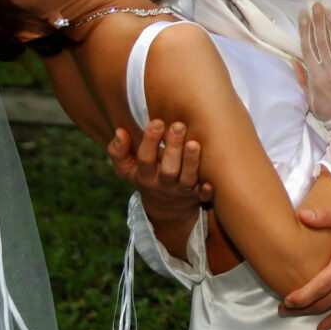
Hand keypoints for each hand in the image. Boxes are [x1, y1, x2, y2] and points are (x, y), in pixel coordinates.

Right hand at [108, 119, 213, 259]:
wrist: (165, 208)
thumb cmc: (146, 176)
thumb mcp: (127, 169)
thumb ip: (118, 151)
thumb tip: (120, 132)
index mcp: (145, 176)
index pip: (145, 159)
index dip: (150, 141)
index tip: (157, 121)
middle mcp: (164, 184)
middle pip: (168, 169)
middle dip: (173, 147)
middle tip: (178, 126)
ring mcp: (181, 191)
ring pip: (187, 179)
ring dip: (191, 162)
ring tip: (194, 143)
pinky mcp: (197, 196)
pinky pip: (203, 196)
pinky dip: (207, 191)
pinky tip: (211, 182)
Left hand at [277, 205, 330, 329]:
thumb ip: (325, 216)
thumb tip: (301, 215)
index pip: (321, 286)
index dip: (302, 296)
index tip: (287, 300)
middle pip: (323, 301)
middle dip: (301, 307)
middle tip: (282, 309)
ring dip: (312, 313)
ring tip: (293, 313)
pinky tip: (321, 327)